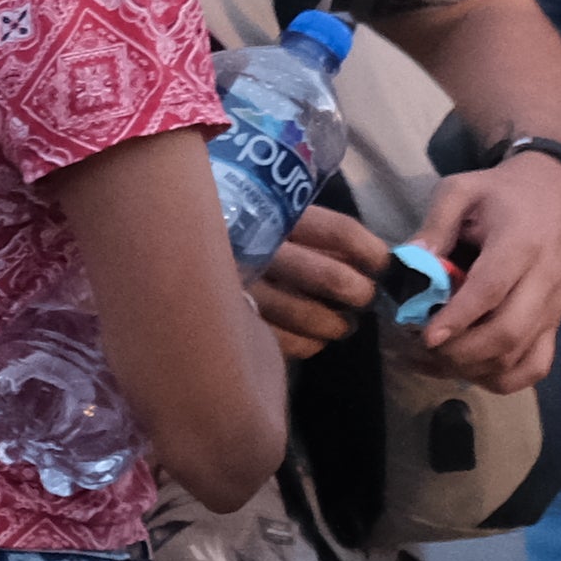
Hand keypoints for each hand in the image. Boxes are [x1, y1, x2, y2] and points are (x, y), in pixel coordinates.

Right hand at [251, 203, 384, 357]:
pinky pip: (287, 342)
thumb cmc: (243, 233)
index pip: (341, 232)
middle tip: (363, 298)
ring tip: (342, 325)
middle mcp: (260, 249)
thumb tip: (378, 259)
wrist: (174, 253)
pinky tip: (312, 338)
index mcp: (277, 216)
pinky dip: (310, 344)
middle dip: (359, 293)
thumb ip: (318, 235)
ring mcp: (245, 288)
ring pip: (309, 314)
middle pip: (330, 277)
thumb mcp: (277, 218)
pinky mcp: (237, 319)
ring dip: (337, 324)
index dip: (372, 252)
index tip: (385, 266)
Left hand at [403, 148, 560, 394]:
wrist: (555, 195)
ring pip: (519, 358)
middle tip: (420, 348)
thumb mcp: (461, 189)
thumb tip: (408, 262)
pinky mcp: (554, 324)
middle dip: (460, 351)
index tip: (425, 335)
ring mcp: (552, 308)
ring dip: (473, 368)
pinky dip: (501, 379)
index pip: (492, 289)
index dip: (458, 317)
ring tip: (432, 360)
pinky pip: (535, 367)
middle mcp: (543, 281)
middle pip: (508, 333)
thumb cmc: (501, 193)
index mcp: (520, 243)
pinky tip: (467, 369)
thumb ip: (435, 223)